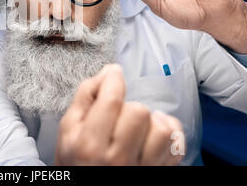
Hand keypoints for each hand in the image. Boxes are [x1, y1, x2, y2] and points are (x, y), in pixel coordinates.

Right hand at [55, 64, 184, 165]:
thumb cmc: (76, 160)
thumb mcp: (68, 129)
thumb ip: (85, 97)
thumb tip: (108, 73)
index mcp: (89, 145)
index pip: (111, 100)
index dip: (113, 79)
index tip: (113, 75)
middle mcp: (117, 159)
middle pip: (138, 111)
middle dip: (128, 107)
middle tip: (119, 116)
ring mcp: (141, 169)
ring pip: (161, 129)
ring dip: (151, 121)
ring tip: (139, 126)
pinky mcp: (159, 173)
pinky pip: (177, 145)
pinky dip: (169, 134)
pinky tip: (153, 134)